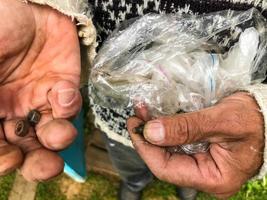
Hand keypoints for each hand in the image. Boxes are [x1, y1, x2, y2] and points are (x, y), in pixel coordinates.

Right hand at [0, 0, 81, 180]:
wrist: (19, 6)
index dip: (4, 159)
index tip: (10, 160)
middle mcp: (14, 110)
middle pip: (28, 147)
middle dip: (39, 162)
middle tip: (48, 167)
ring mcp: (39, 98)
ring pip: (53, 131)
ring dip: (59, 138)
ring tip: (61, 135)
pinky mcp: (63, 84)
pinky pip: (69, 104)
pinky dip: (69, 104)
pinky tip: (63, 94)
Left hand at [128, 92, 263, 197]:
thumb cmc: (254, 120)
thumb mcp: (221, 121)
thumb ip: (186, 128)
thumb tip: (151, 132)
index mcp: (214, 178)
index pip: (167, 170)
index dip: (147, 149)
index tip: (136, 128)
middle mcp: (205, 175)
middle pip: (165, 160)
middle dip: (147, 137)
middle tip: (136, 116)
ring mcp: (201, 164)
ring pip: (167, 151)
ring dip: (154, 131)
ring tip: (143, 113)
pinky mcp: (198, 153)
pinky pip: (175, 144)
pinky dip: (164, 130)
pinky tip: (157, 117)